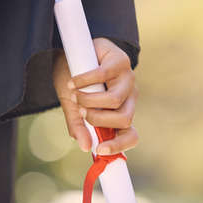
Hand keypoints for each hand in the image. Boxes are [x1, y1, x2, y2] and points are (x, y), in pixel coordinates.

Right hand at [53, 37, 138, 154]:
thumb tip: (86, 147)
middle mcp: (128, 98)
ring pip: (115, 100)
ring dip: (89, 100)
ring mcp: (127, 79)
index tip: (100, 150)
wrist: (71, 52)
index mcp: (121, 113)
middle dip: (98, 119)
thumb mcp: (73, 107)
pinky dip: (84, 80)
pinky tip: (73, 81)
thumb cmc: (74, 82)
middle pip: (124, 119)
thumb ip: (79, 126)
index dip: (119, 146)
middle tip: (81, 111)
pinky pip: (103, 75)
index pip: (131, 136)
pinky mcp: (120, 60)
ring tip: (75, 94)